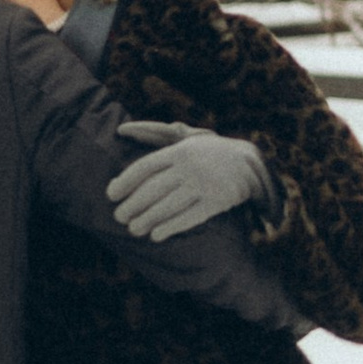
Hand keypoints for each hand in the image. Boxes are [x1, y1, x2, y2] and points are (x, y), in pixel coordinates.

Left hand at [107, 118, 272, 241]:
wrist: (251, 164)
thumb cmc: (211, 150)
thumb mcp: (187, 137)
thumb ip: (157, 133)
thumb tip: (122, 128)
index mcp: (179, 150)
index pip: (145, 167)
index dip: (125, 182)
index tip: (111, 195)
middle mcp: (189, 167)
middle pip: (153, 189)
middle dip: (132, 206)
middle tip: (119, 217)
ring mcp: (204, 185)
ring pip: (168, 206)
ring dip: (147, 220)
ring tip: (134, 229)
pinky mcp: (217, 201)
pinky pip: (189, 218)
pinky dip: (171, 227)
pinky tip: (156, 235)